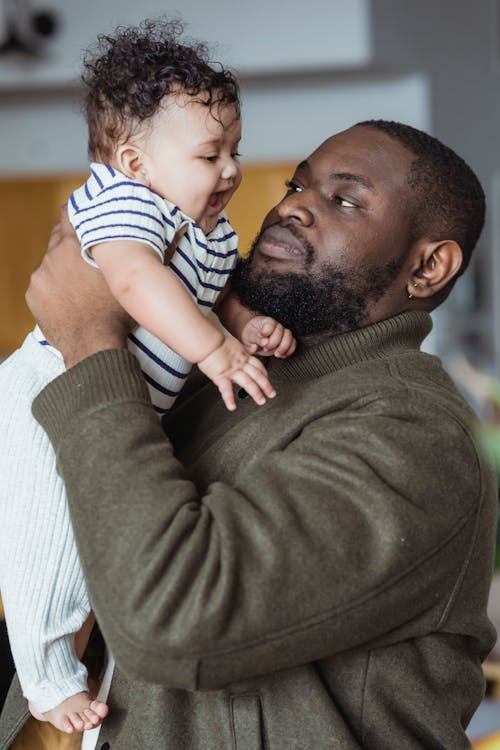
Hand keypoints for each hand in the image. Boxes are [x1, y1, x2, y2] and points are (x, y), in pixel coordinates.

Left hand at [25, 207, 132, 367]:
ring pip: (50, 262)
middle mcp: (54, 254)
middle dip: (71, 243)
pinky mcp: (34, 294)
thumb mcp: (134, 279)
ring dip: (62, 267)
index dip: (76, 213)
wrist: (94, 345)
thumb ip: (145, 253)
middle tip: (86, 255)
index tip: (83, 217)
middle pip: (59, 237)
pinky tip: (68, 300)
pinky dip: (52, 288)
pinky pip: (43, 284)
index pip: (69, 213)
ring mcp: (41, 275)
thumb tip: (176, 233)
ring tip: (78, 283)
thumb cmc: (116, 313)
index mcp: (78, 244)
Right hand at [197, 336, 275, 410]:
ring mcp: (232, 371)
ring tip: (261, 401)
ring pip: (248, 383)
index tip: (267, 379)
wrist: (207, 342)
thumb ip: (243, 349)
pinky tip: (232, 407)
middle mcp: (240, 364)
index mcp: (243, 357)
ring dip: (256, 393)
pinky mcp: (221, 376)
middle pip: (257, 375)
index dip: (265, 373)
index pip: (258, 366)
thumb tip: (252, 348)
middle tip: (271, 394)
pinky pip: (226, 389)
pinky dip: (229, 399)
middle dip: (266, 385)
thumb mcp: (234, 344)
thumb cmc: (215, 342)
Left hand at [241, 316, 295, 357]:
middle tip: (265, 348)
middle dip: (274, 342)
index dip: (266, 332)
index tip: (260, 337)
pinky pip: (293, 344)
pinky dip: (289, 351)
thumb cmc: (251, 335)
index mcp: (266, 322)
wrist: (253, 338)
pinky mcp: (286, 341)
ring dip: (284, 347)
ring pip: (289, 337)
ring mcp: (282, 333)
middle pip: (281, 331)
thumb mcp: (248, 336)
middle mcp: (276, 326)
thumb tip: (264, 342)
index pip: (271, 324)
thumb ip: (255, 338)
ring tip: (276, 354)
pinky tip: (281, 355)